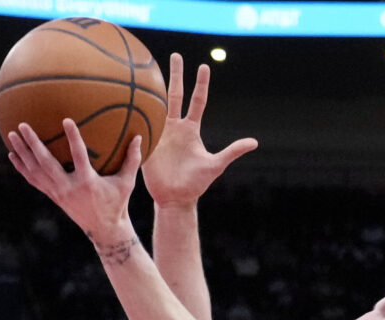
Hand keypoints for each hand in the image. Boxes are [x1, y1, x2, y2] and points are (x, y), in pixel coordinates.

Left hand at [4, 118, 142, 246]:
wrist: (104, 230)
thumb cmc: (117, 204)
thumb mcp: (127, 183)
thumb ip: (133, 160)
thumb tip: (140, 136)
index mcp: (87, 182)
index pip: (78, 156)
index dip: (73, 138)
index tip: (66, 120)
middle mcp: (68, 188)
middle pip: (46, 164)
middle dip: (33, 144)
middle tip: (22, 125)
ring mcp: (58, 193)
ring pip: (35, 171)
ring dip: (22, 153)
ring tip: (11, 134)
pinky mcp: (53, 196)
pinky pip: (33, 180)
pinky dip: (22, 168)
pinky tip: (12, 155)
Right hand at [144, 57, 256, 206]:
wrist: (175, 198)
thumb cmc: (196, 183)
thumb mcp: (215, 165)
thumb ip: (232, 151)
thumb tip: (255, 142)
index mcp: (190, 129)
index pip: (197, 101)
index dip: (201, 84)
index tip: (204, 66)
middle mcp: (175, 127)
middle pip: (174, 95)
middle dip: (175, 75)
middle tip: (177, 55)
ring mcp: (159, 133)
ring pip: (155, 105)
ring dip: (152, 88)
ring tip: (147, 69)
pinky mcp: (146, 143)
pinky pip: (140, 124)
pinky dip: (136, 111)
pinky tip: (130, 95)